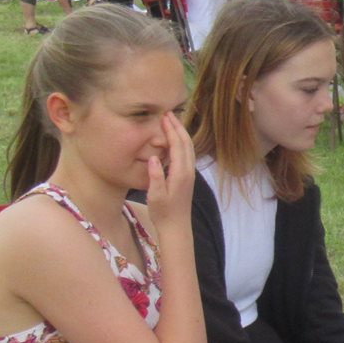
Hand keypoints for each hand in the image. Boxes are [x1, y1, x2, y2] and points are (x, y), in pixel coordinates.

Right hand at [145, 111, 197, 226]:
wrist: (177, 227)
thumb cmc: (163, 213)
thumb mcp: (155, 195)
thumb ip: (155, 176)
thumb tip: (153, 158)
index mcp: (181, 173)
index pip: (178, 146)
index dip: (171, 130)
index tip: (164, 117)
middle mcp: (189, 171)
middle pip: (186, 143)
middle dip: (178, 127)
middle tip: (168, 114)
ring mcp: (190, 174)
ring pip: (189, 148)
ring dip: (181, 134)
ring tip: (171, 123)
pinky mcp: (187, 178)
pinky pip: (187, 155)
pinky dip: (182, 143)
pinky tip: (173, 141)